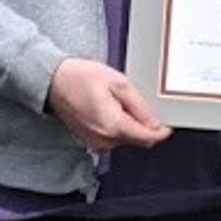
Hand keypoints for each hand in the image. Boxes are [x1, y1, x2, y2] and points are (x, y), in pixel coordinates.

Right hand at [46, 57, 170, 152]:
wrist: (53, 82)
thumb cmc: (81, 78)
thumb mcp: (118, 83)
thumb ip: (140, 107)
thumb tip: (156, 124)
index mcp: (113, 126)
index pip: (148, 138)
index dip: (161, 131)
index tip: (166, 122)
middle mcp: (104, 140)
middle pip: (138, 140)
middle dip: (144, 125)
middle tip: (137, 102)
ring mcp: (96, 143)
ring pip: (127, 139)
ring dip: (130, 125)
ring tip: (117, 101)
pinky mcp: (91, 141)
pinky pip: (113, 138)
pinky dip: (118, 126)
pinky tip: (109, 108)